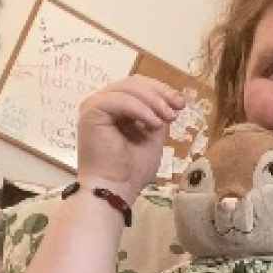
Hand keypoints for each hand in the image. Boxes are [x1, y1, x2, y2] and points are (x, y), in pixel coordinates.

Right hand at [77, 75, 184, 201]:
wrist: (114, 190)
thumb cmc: (131, 170)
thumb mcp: (152, 138)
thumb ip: (157, 117)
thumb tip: (171, 103)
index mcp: (114, 108)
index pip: (138, 87)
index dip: (160, 90)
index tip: (181, 103)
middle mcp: (102, 103)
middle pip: (133, 83)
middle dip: (159, 93)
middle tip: (177, 107)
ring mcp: (94, 106)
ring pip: (128, 89)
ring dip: (153, 101)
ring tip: (168, 117)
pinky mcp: (91, 111)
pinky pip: (119, 100)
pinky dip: (140, 109)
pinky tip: (153, 123)